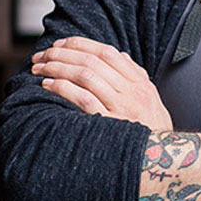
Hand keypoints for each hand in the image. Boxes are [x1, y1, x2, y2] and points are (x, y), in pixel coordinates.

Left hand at [32, 36, 173, 130]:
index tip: (61, 43)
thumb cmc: (151, 129)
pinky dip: (63, 88)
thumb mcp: (150, 98)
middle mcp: (132, 91)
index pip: (108, 52)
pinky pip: (83, 99)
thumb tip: (121, 56)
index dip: (81, 44)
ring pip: (86, 76)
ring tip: (40, 68)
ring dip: (58, 69)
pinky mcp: (109, 123)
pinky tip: (49, 85)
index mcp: (140, 83)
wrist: (159, 157)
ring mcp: (122, 107)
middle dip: (63, 54)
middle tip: (43, 55)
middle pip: (93, 62)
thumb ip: (135, 75)